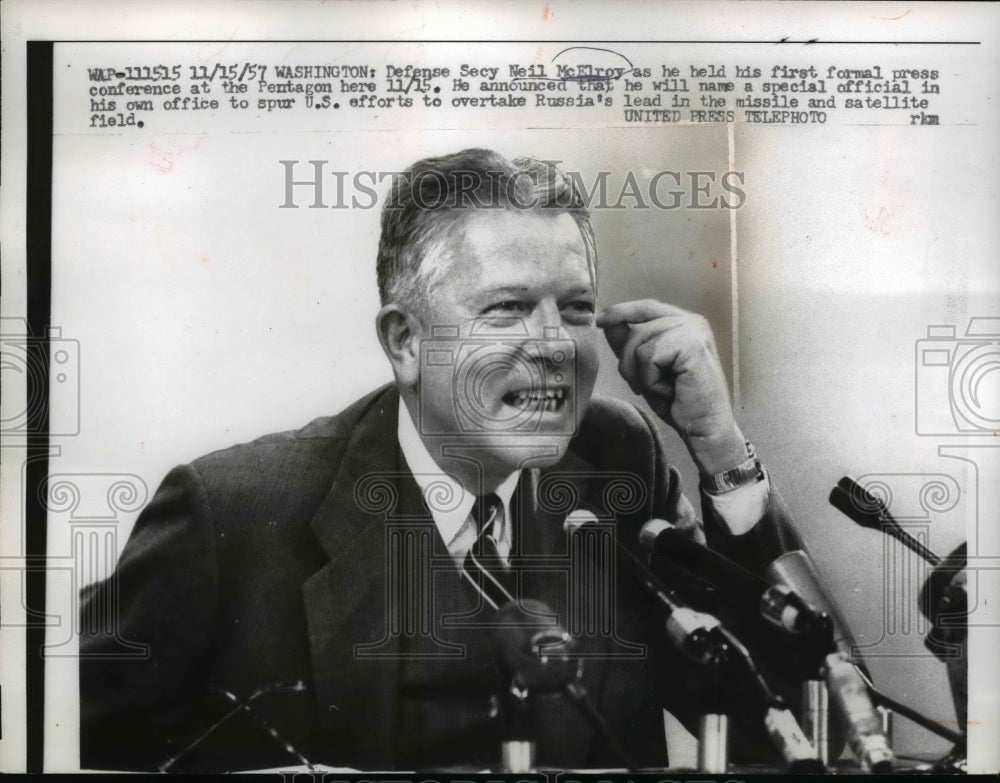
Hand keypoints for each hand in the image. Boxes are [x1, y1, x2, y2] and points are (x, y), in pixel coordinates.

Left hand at [597, 300, 746, 474]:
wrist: (702, 428)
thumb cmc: (679, 402)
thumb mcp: (645, 369)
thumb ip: (629, 345)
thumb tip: (609, 322)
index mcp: (685, 323)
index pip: (646, 308)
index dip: (621, 312)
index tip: (600, 320)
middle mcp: (693, 321)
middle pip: (637, 327)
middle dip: (629, 361)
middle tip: (645, 387)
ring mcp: (694, 331)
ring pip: (639, 342)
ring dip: (642, 374)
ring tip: (663, 388)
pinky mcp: (692, 346)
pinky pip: (648, 356)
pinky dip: (651, 380)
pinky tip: (671, 390)